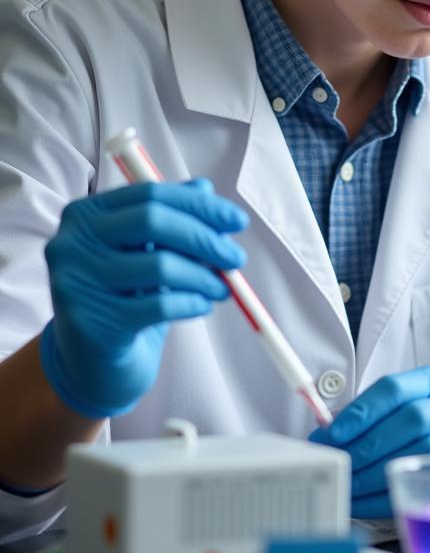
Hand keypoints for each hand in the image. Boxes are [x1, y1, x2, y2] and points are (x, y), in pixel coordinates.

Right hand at [40, 180, 247, 418]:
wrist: (91, 364)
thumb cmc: (125, 297)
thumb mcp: (148, 253)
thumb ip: (172, 217)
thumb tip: (205, 188)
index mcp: (85, 214)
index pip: (151, 194)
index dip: (200, 205)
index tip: (237, 220)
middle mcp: (70, 243)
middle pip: (153, 222)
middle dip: (205, 238)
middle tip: (236, 258)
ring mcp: (74, 283)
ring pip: (159, 266)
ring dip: (203, 277)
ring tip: (222, 289)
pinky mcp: (89, 323)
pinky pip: (158, 305)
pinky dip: (191, 303)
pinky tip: (202, 306)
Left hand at [310, 365, 429, 517]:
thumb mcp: (413, 403)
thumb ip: (378, 412)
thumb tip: (330, 430)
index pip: (395, 388)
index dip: (361, 411)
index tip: (332, 432)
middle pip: (411, 420)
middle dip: (367, 444)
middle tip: (337, 461)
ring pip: (423, 453)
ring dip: (378, 472)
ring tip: (349, 483)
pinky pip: (428, 485)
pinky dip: (391, 496)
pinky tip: (366, 501)